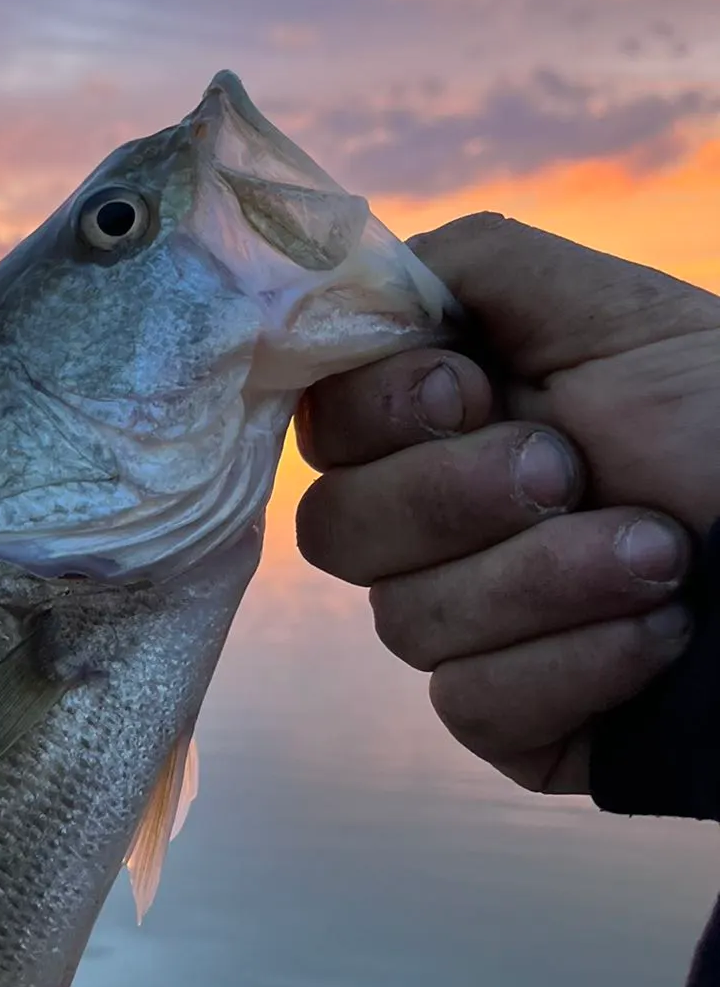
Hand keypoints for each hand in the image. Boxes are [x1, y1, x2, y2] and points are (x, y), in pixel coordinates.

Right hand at [294, 213, 719, 794]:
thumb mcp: (609, 309)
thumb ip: (471, 268)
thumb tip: (358, 282)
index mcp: (437, 427)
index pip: (324, 429)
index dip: (376, 413)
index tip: (468, 392)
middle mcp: (428, 528)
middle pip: (336, 532)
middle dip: (457, 497)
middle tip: (571, 470)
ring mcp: (464, 627)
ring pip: (407, 620)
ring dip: (545, 578)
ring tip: (662, 554)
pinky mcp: (510, 718)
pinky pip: (473, 702)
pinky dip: (573, 661)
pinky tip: (658, 634)